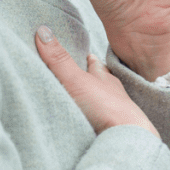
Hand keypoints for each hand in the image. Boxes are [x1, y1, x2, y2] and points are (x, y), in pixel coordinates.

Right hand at [35, 26, 158, 137]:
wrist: (126, 138)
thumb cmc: (105, 106)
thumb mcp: (77, 79)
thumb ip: (59, 60)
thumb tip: (43, 30)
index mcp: (103, 77)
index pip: (94, 64)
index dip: (88, 59)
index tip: (84, 54)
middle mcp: (111, 93)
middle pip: (99, 83)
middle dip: (90, 79)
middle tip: (81, 75)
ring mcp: (113, 112)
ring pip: (101, 103)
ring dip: (93, 101)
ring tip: (84, 101)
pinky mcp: (111, 131)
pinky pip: (100, 122)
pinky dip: (93, 120)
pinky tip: (89, 124)